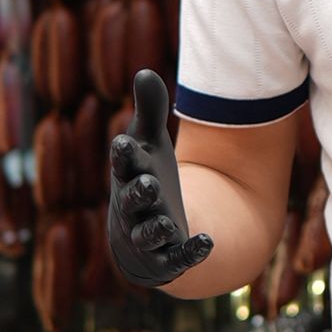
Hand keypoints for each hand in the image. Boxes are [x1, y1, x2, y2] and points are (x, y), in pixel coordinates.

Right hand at [108, 71, 212, 287]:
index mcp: (128, 178)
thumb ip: (149, 111)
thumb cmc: (145, 180)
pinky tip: (208, 243)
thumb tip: (145, 71)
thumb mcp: (150, 146)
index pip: (123, 164)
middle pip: (133, 201)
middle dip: (139, 193)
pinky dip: (190, 253)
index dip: (124, 155)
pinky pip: (177, 259)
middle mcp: (134, 209)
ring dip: (157, 228)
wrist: (144, 236)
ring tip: (168, 221)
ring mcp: (148, 237)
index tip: (125, 141)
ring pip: (148, 235)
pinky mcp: (167, 260)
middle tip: (149, 183)